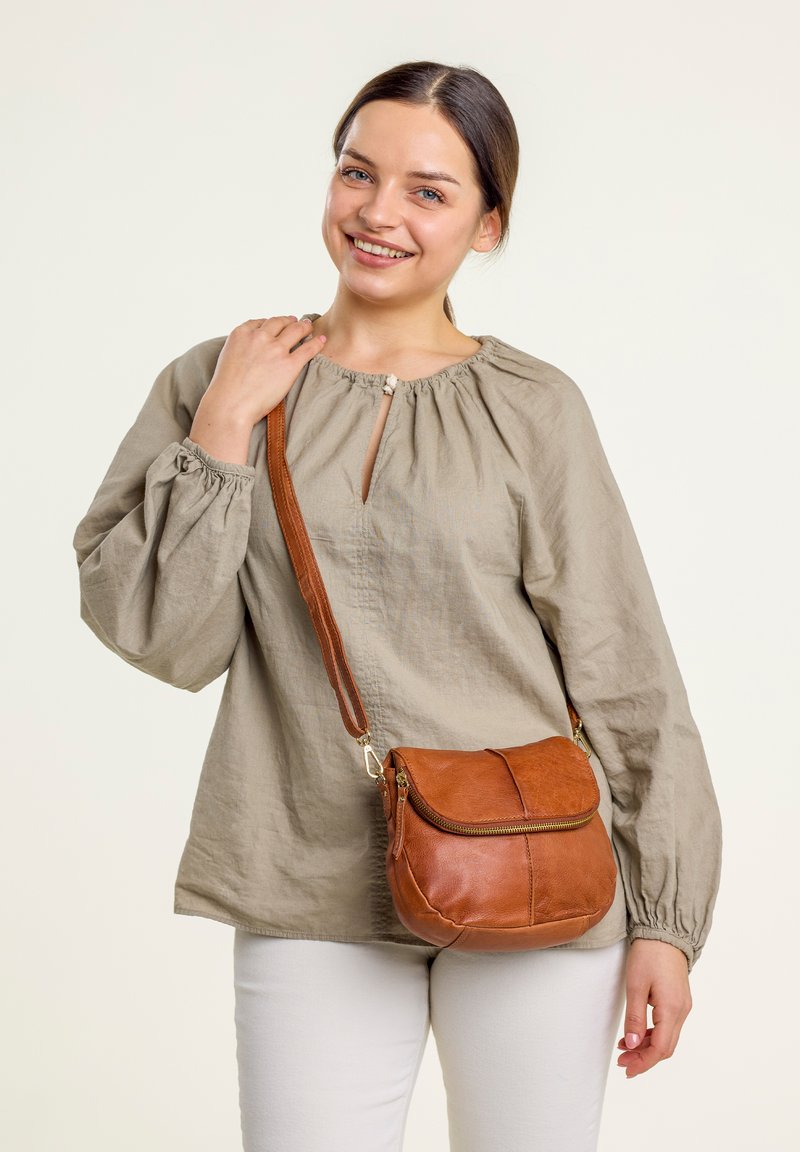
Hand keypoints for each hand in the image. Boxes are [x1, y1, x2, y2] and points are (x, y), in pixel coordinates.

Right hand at [202, 315, 326, 429]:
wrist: (231, 405)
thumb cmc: (226, 390)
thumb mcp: (228, 358)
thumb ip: (242, 348)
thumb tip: (251, 352)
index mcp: (241, 334)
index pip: (260, 322)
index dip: (271, 322)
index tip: (277, 324)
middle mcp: (259, 337)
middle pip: (279, 322)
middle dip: (289, 321)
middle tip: (296, 321)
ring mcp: (275, 350)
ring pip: (295, 330)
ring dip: (304, 326)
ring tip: (309, 326)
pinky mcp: (289, 365)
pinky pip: (308, 349)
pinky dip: (316, 342)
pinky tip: (322, 339)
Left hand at [616, 938, 691, 1078]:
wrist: (665, 932)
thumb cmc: (649, 954)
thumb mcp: (635, 985)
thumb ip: (634, 1017)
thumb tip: (632, 1045)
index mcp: (672, 1009)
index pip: (660, 1048)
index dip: (643, 1062)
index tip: (627, 1068)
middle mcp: (681, 1011)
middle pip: (665, 1047)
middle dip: (644, 1058)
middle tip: (623, 1061)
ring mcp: (682, 1006)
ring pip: (667, 1038)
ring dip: (647, 1047)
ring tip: (624, 1048)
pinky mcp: (678, 1000)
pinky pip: (667, 1026)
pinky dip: (652, 1034)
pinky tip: (636, 1033)